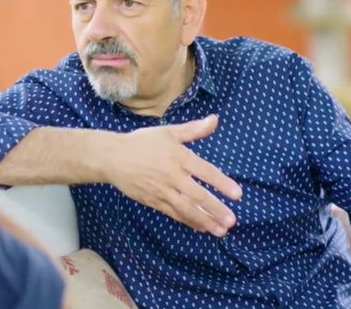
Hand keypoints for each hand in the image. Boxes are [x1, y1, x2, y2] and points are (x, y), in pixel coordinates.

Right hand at [107, 115, 241, 236]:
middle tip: (232, 220)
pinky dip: (188, 221)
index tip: (238, 194)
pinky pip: (174, 213)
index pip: (205, 172)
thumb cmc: (142, 143)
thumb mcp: (168, 132)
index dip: (222, 183)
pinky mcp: (153, 201)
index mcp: (178, 157)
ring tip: (220, 230)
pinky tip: (201, 227)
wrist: (113, 158)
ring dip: (204, 220)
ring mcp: (162, 191)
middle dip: (215, 209)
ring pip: (186, 209)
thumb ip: (193, 129)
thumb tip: (215, 120)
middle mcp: (172, 176)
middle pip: (197, 195)